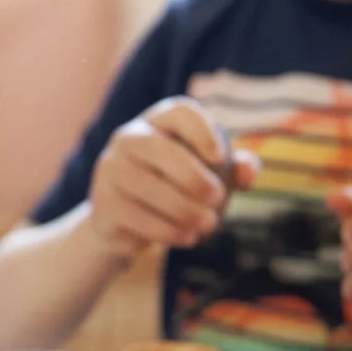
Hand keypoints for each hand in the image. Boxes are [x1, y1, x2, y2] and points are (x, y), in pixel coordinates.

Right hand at [87, 96, 258, 259]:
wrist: (125, 222)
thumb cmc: (176, 189)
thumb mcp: (207, 175)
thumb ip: (233, 169)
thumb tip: (249, 171)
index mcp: (157, 122)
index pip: (178, 111)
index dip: (201, 130)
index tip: (220, 157)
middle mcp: (128, 139)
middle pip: (158, 148)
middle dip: (192, 176)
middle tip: (218, 200)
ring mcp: (110, 169)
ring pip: (146, 186)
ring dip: (182, 209)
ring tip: (207, 225)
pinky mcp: (102, 202)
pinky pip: (135, 215)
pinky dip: (165, 230)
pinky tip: (186, 238)